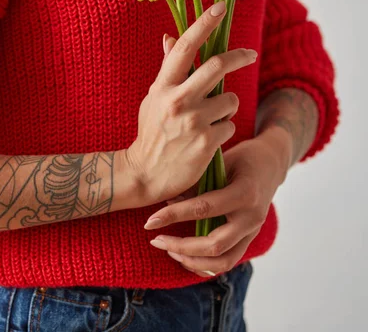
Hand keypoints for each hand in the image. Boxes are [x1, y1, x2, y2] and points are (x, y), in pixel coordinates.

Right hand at [126, 0, 257, 206]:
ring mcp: (193, 122)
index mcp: (163, 86)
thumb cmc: (151, 131)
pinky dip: (224, 129)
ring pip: (230, 100)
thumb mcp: (153, 97)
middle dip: (240, 56)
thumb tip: (170, 37)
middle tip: (251, 54)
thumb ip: (167, 69)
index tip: (220, 6)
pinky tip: (208, 139)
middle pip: (218, 65)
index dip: (204, 23)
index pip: (186, 47)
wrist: (145, 174)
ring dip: (227, 107)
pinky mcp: (207, 143)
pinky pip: (230, 125)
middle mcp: (178, 100)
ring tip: (211, 120)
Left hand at [143, 131, 289, 276]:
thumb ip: (198, 181)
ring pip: (222, 261)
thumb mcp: (221, 161)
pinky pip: (228, 261)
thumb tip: (167, 199)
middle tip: (156, 240)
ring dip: (192, 261)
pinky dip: (205, 265)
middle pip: (214, 245)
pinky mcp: (249, 238)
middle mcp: (251, 217)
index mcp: (244, 193)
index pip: (204, 209)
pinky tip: (185, 257)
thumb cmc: (244, 156)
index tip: (150, 220)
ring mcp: (253, 231)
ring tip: (169, 250)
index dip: (174, 215)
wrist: (272, 162)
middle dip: (181, 246)